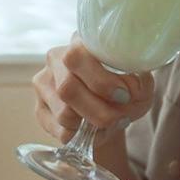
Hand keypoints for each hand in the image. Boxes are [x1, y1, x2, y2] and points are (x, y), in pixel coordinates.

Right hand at [33, 37, 153, 144]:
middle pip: (66, 88)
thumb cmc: (125, 92)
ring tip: (108, 123)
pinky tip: (90, 130)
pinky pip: (59, 131)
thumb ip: (139, 84)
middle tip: (118, 117)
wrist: (110, 111)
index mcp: (79, 43)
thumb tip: (129, 89)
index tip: (123, 96)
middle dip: (97, 110)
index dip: (100, 80)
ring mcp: (44, 85)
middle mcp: (55, 59)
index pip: (75, 56)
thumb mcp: (140, 86)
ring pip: (63, 113)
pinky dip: (81, 136)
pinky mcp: (39, 109)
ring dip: (91, 124)